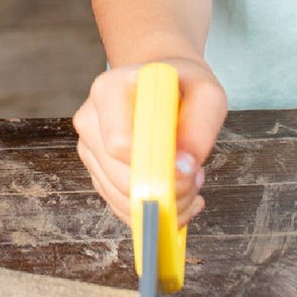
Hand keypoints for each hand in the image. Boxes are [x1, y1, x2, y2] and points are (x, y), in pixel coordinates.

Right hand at [72, 58, 227, 224]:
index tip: (189, 168)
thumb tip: (184, 167)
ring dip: (165, 204)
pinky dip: (154, 210)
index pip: (119, 143)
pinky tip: (177, 193)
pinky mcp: (96, 170)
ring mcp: (89, 147)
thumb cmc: (183, 86)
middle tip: (196, 177)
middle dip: (167, 191)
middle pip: (121, 178)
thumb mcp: (206, 95)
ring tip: (189, 181)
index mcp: (108, 90)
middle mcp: (90, 119)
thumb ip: (200, 126)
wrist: (163, 86)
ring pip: (122, 198)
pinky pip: (122, 206)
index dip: (157, 166)